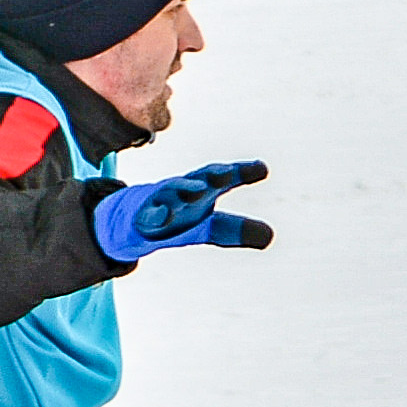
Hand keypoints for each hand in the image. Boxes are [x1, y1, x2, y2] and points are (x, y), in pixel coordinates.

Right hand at [90, 160, 270, 261]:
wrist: (136, 220)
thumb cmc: (180, 215)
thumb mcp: (210, 226)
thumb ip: (237, 228)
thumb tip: (269, 237)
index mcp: (204, 190)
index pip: (225, 177)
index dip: (242, 172)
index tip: (262, 169)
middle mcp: (185, 190)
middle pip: (201, 178)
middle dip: (214, 175)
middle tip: (227, 174)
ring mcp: (163, 200)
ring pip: (174, 190)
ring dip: (185, 190)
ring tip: (198, 191)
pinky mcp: (144, 215)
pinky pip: (150, 213)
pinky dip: (158, 213)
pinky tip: (164, 216)